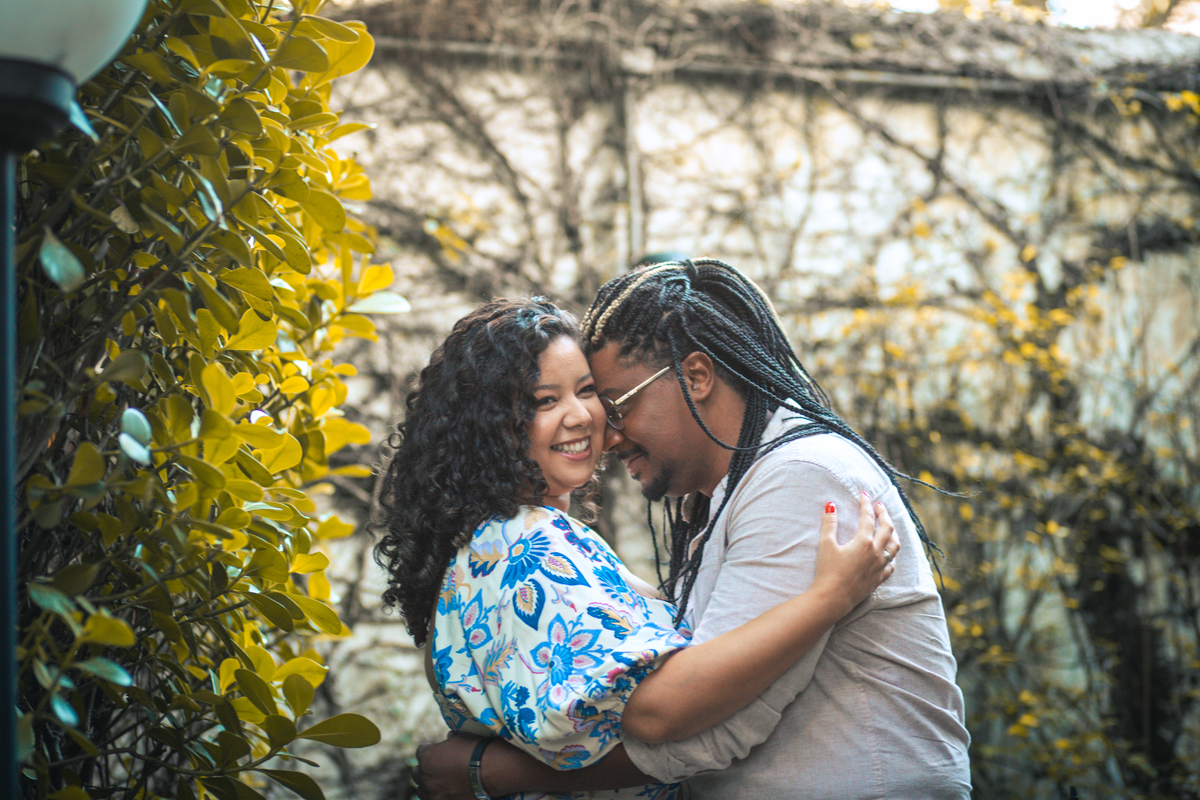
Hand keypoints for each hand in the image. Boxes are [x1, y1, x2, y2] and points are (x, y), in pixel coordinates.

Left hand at [413, 733, 482, 799]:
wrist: (491, 771)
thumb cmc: (476, 750)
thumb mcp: (461, 739)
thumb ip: (449, 741)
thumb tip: (449, 738)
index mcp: (426, 757)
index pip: (421, 752)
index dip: (430, 749)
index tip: (438, 750)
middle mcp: (425, 776)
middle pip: (417, 772)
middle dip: (425, 768)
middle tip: (437, 767)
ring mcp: (432, 793)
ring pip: (421, 789)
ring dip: (428, 784)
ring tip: (439, 782)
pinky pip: (430, 799)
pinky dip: (436, 795)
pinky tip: (444, 791)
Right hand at [813, 493, 897, 615]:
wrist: (833, 598)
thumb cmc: (827, 571)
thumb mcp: (825, 545)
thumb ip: (829, 523)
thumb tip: (831, 505)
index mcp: (863, 542)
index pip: (868, 518)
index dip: (866, 504)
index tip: (864, 495)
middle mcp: (876, 553)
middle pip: (887, 528)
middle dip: (884, 514)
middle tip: (879, 506)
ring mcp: (879, 567)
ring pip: (894, 546)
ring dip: (893, 533)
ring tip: (888, 526)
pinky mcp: (879, 579)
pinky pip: (891, 564)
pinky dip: (891, 555)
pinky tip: (888, 553)